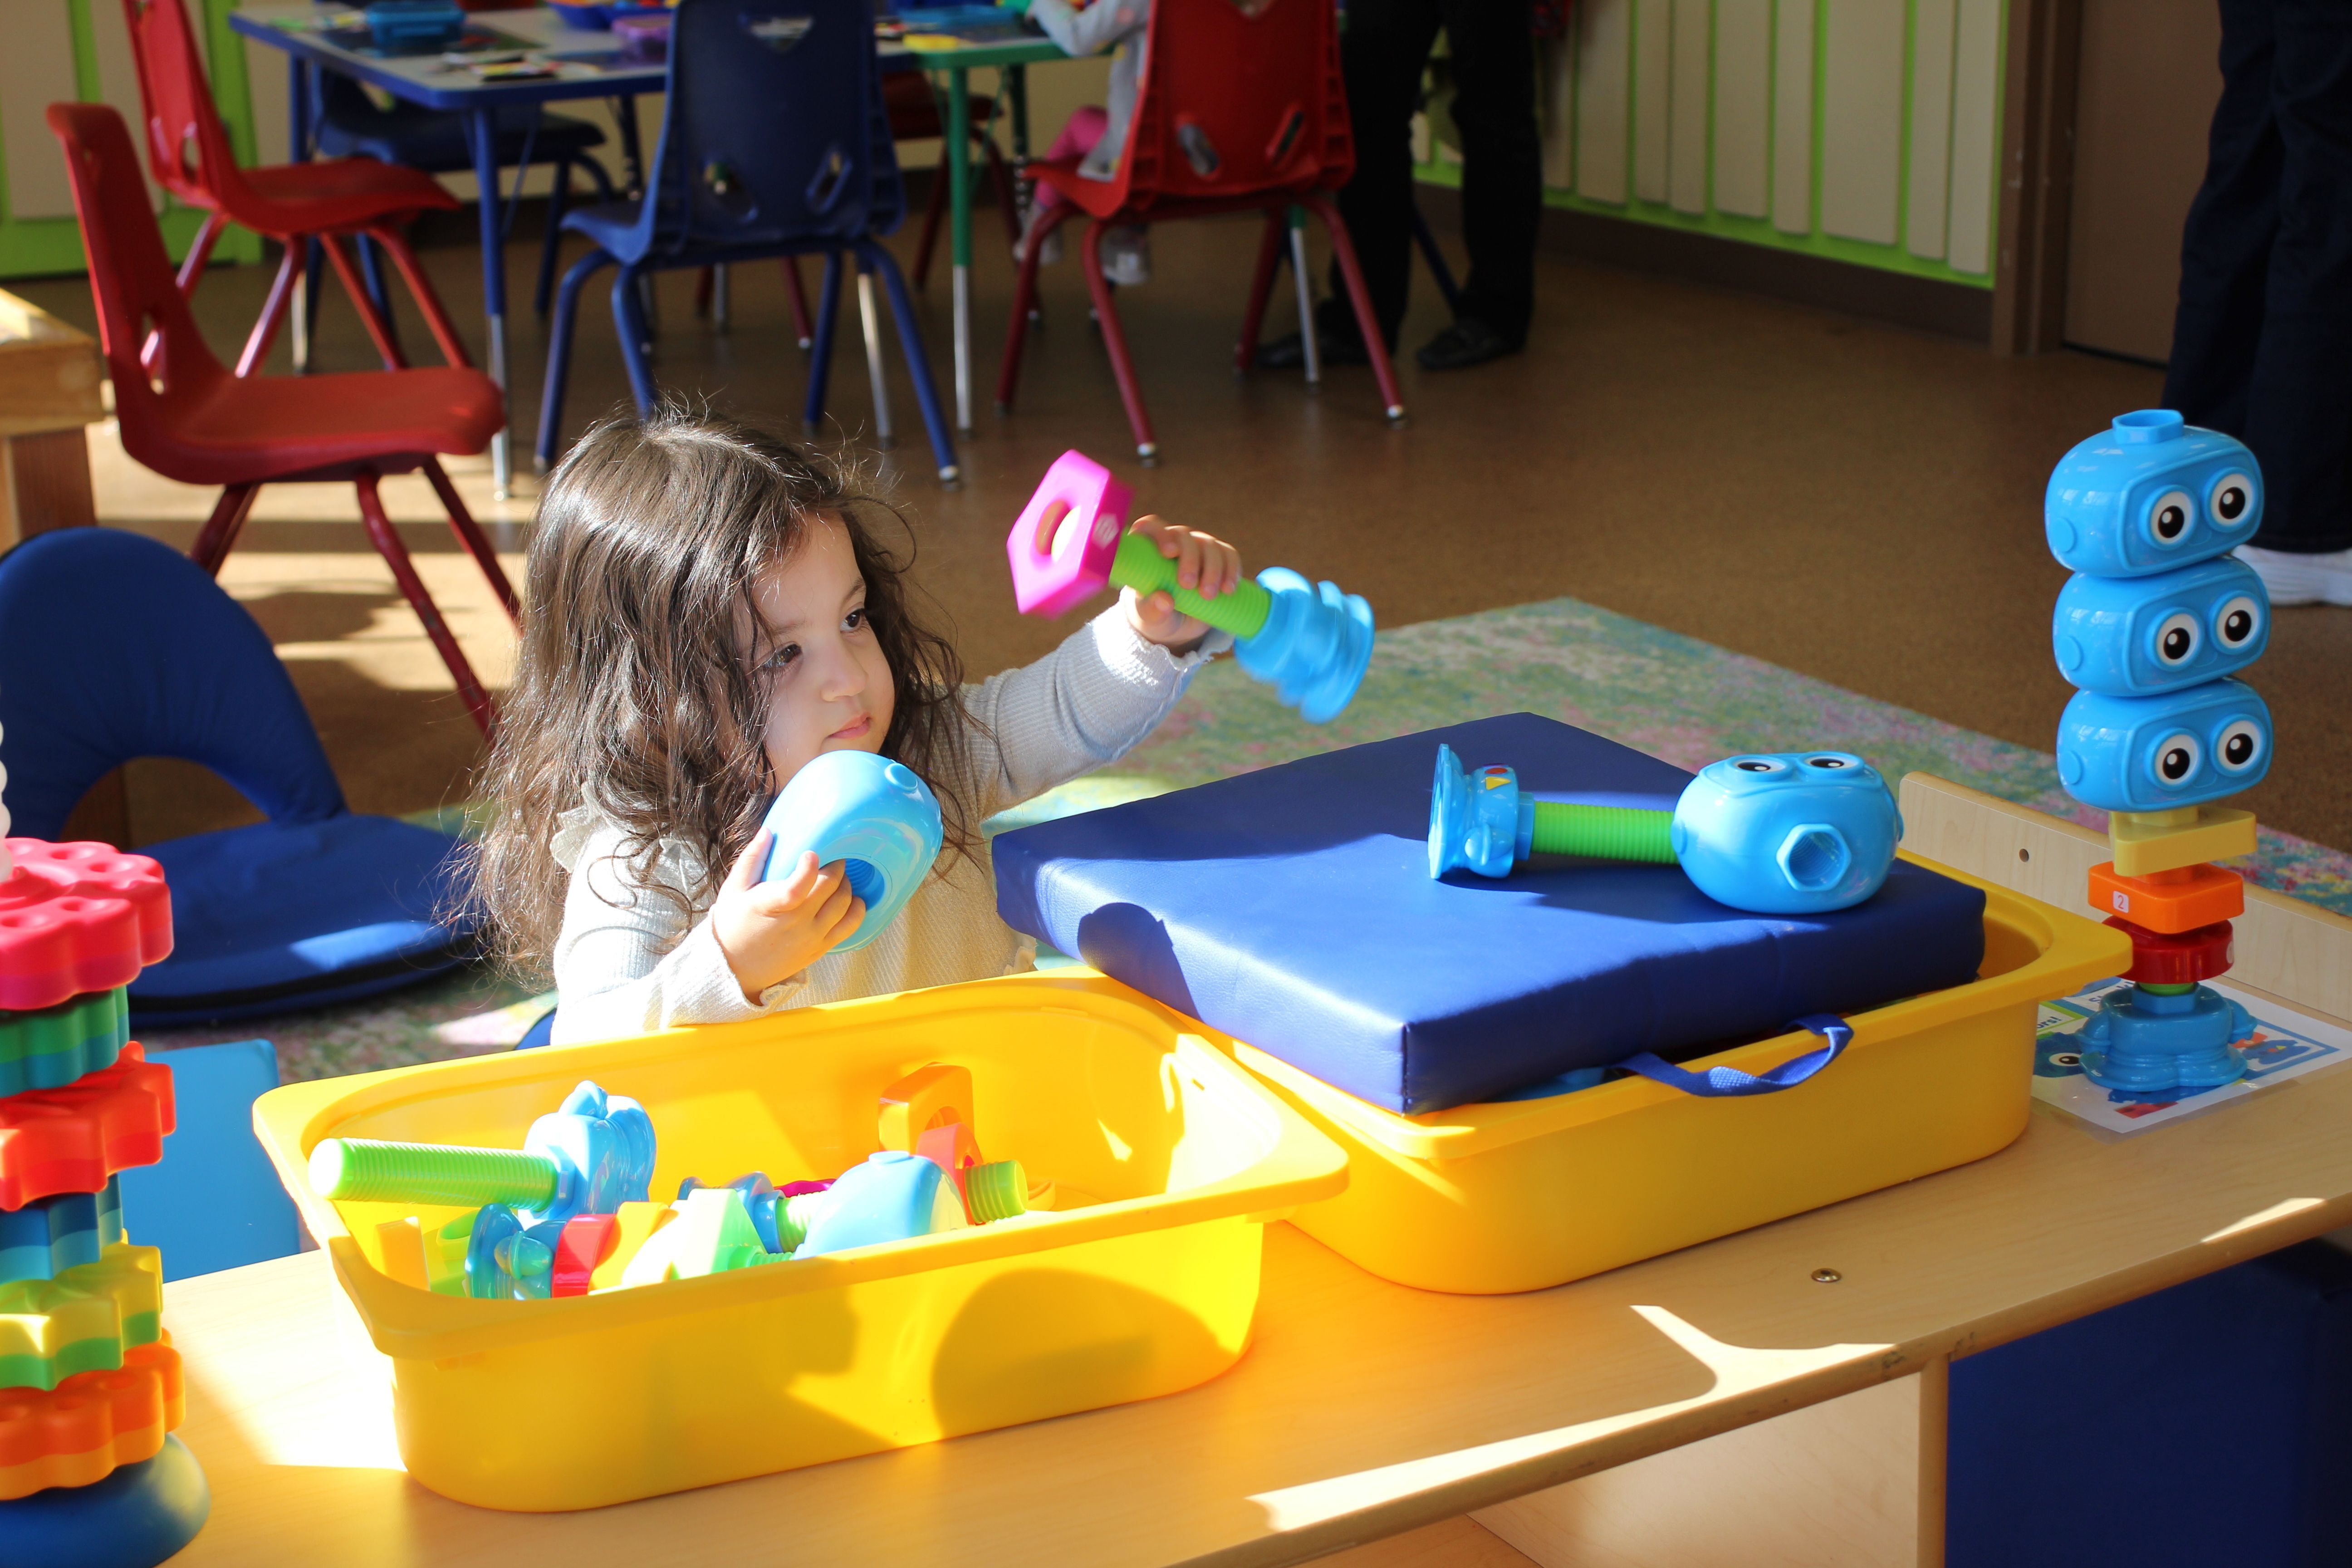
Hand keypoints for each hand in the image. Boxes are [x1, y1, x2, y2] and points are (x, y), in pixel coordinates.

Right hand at [709, 834, 864, 1002]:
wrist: (735, 968)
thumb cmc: (733, 925)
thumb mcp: (734, 889)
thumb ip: (752, 858)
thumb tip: (769, 830)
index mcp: (770, 906)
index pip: (796, 888)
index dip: (808, 869)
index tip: (812, 853)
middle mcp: (795, 923)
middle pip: (829, 888)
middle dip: (836, 866)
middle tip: (833, 856)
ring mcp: (811, 937)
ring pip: (844, 904)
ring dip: (846, 884)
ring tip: (839, 876)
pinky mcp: (821, 948)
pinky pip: (850, 926)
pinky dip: (857, 908)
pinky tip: (851, 897)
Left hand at [1122, 514, 1241, 653]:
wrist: (1181, 624)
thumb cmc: (1157, 614)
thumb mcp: (1150, 618)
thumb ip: (1151, 610)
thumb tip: (1165, 600)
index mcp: (1149, 550)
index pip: (1150, 527)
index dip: (1159, 534)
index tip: (1168, 553)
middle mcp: (1174, 542)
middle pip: (1182, 536)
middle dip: (1189, 559)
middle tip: (1187, 585)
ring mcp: (1198, 547)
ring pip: (1208, 545)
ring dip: (1211, 569)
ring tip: (1208, 595)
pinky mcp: (1219, 558)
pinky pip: (1229, 555)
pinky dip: (1231, 570)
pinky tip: (1228, 589)